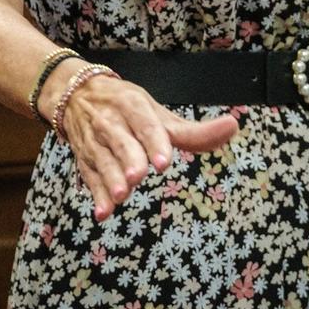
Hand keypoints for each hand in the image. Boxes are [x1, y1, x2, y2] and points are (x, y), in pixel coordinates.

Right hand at [57, 72, 238, 220]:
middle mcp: (112, 123)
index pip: (145, 125)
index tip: (163, 162)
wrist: (76, 96)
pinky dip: (96, 196)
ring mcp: (95, 142)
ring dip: (111, 179)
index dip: (153, 143)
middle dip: (130, 160)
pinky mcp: (84, 160)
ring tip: (121, 195)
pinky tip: (103, 213)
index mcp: (133, 106)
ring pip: (103, 161)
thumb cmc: (126, 107)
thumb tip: (232, 128)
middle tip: (138, 176)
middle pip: (121, 143)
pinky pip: (89, 178)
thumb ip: (191, 131)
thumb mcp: (157, 113)